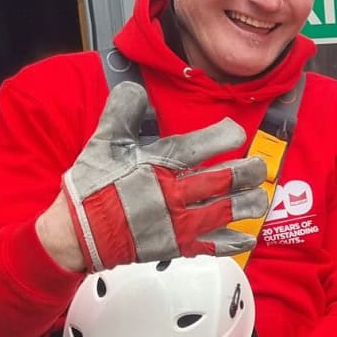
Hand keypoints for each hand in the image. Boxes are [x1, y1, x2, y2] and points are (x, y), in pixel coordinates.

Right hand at [62, 81, 268, 271]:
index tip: (236, 133)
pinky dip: (235, 241)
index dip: (224, 136)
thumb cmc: (93, 188)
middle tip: (258, 167)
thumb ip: (122, 113)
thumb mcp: (102, 143)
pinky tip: (249, 235)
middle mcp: (174, 195)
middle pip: (224, 180)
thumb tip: (136, 90)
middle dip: (248, 171)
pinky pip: (215, 246)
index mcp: (158, 165)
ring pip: (227, 212)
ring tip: (259, 196)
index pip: (199, 146)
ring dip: (249, 204)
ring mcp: (179, 224)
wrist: (77, 235)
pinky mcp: (178, 247)